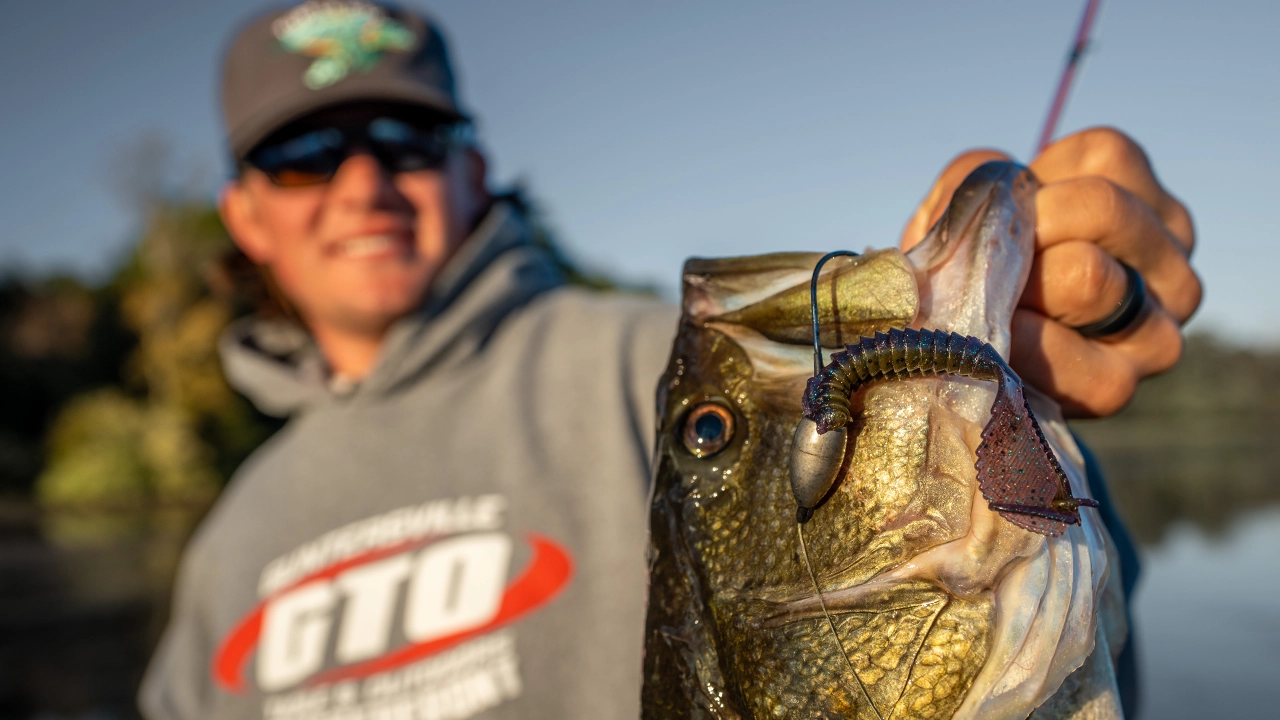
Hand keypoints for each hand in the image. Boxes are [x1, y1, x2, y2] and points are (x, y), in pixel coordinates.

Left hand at [900, 128, 1201, 417]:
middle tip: (987, 265)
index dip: (1036, 183)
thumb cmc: (971, 266)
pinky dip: (1013, 343)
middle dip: (1025, 232)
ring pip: (1088, 275)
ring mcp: (1158, 324)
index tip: (1003, 215)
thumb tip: (993, 186)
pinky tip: (996, 343)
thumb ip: (976, 176)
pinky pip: (1063, 353)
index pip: (1107, 156)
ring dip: (1016, 288)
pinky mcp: (1119, 386)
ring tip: (989, 305)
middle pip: (1102, 207)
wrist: (957, 357)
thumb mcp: (969, 204)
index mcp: (1145, 200)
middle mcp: (1170, 258)